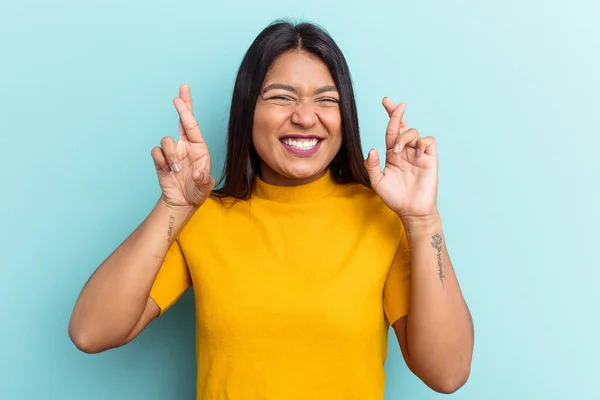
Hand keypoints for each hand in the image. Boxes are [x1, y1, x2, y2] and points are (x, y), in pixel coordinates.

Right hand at [151, 84, 214, 208]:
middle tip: (183, 88)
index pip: (192, 126)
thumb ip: (203, 180)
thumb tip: (197, 174)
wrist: (182, 201)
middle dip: (183, 105)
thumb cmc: (197, 192)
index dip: (186, 111)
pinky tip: (167, 171)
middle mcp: (186, 146)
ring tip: (176, 170)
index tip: (180, 98)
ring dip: (170, 156)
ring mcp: (173, 152)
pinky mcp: (161, 159)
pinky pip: (156, 152)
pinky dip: (160, 161)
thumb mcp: (205, 187)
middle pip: (182, 121)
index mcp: (199, 148)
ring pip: (166, 141)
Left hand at [364, 98, 438, 218]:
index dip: (390, 115)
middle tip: (396, 106)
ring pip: (414, 132)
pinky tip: (415, 153)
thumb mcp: (378, 182)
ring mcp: (418, 154)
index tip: (386, 101)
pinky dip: (421, 143)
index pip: (391, 131)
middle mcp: (406, 151)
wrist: (411, 211)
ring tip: (398, 151)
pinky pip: (428, 141)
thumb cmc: (395, 198)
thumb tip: (372, 149)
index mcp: (393, 154)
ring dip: (404, 137)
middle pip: (403, 126)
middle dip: (398, 113)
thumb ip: (372, 166)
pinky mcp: (430, 158)